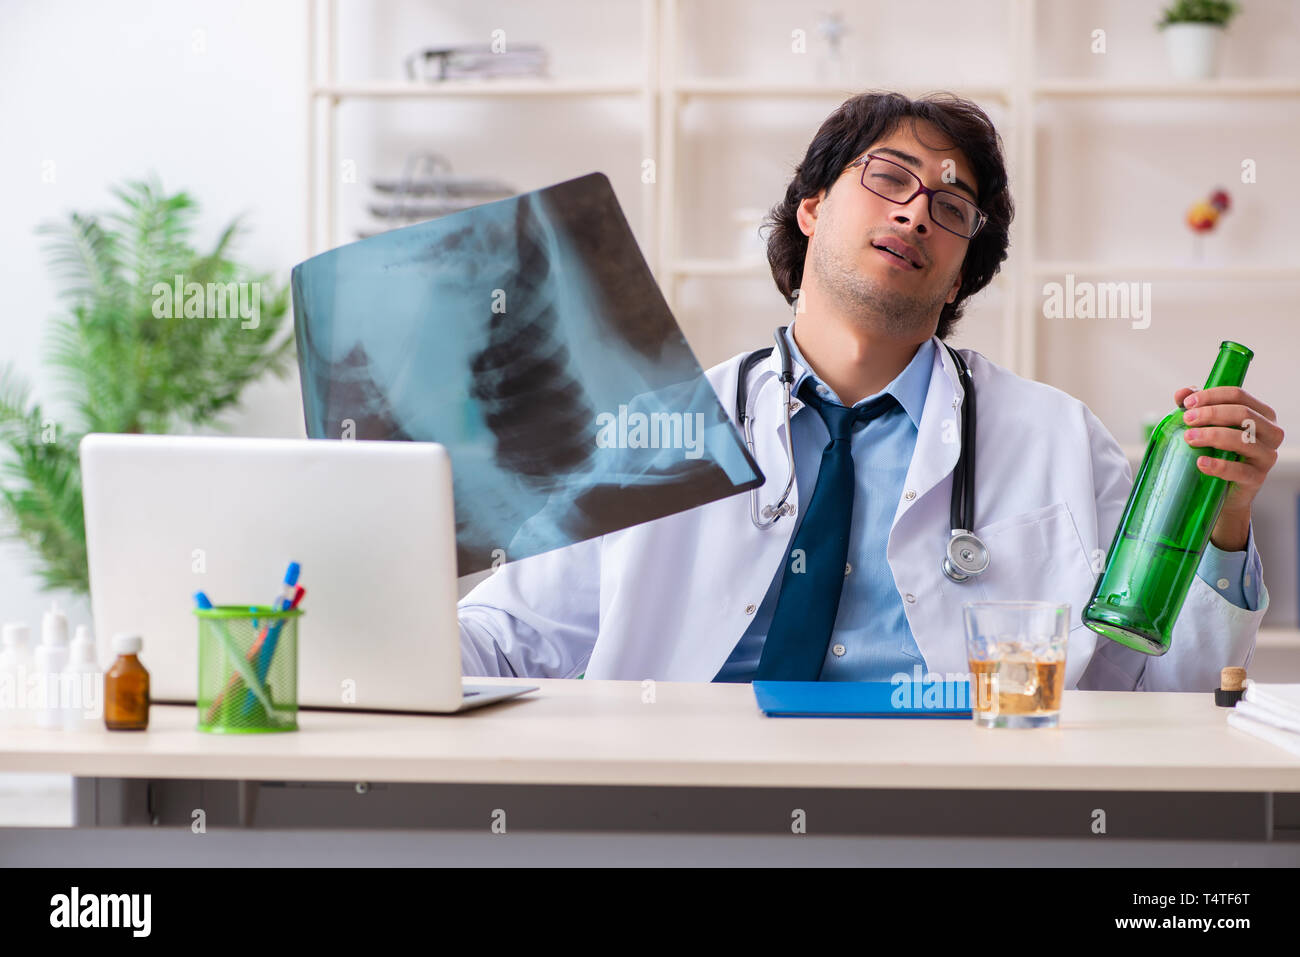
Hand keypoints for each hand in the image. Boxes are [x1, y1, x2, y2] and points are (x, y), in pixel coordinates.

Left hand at [1173, 386, 1284, 550]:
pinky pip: (1240, 470)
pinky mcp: (1257, 478)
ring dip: (1212, 435)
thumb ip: (1197, 407)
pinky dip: (1219, 465)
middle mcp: (1271, 432)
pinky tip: (1200, 463)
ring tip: (1189, 438)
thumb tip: (1182, 392)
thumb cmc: (1218, 451)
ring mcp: (1267, 456)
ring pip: (1242, 440)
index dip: (1212, 396)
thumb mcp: (1208, 426)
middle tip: (1186, 419)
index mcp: (1261, 414)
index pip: (1239, 396)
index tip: (1187, 403)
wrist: (1223, 490)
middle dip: (1211, 414)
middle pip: (1242, 414)